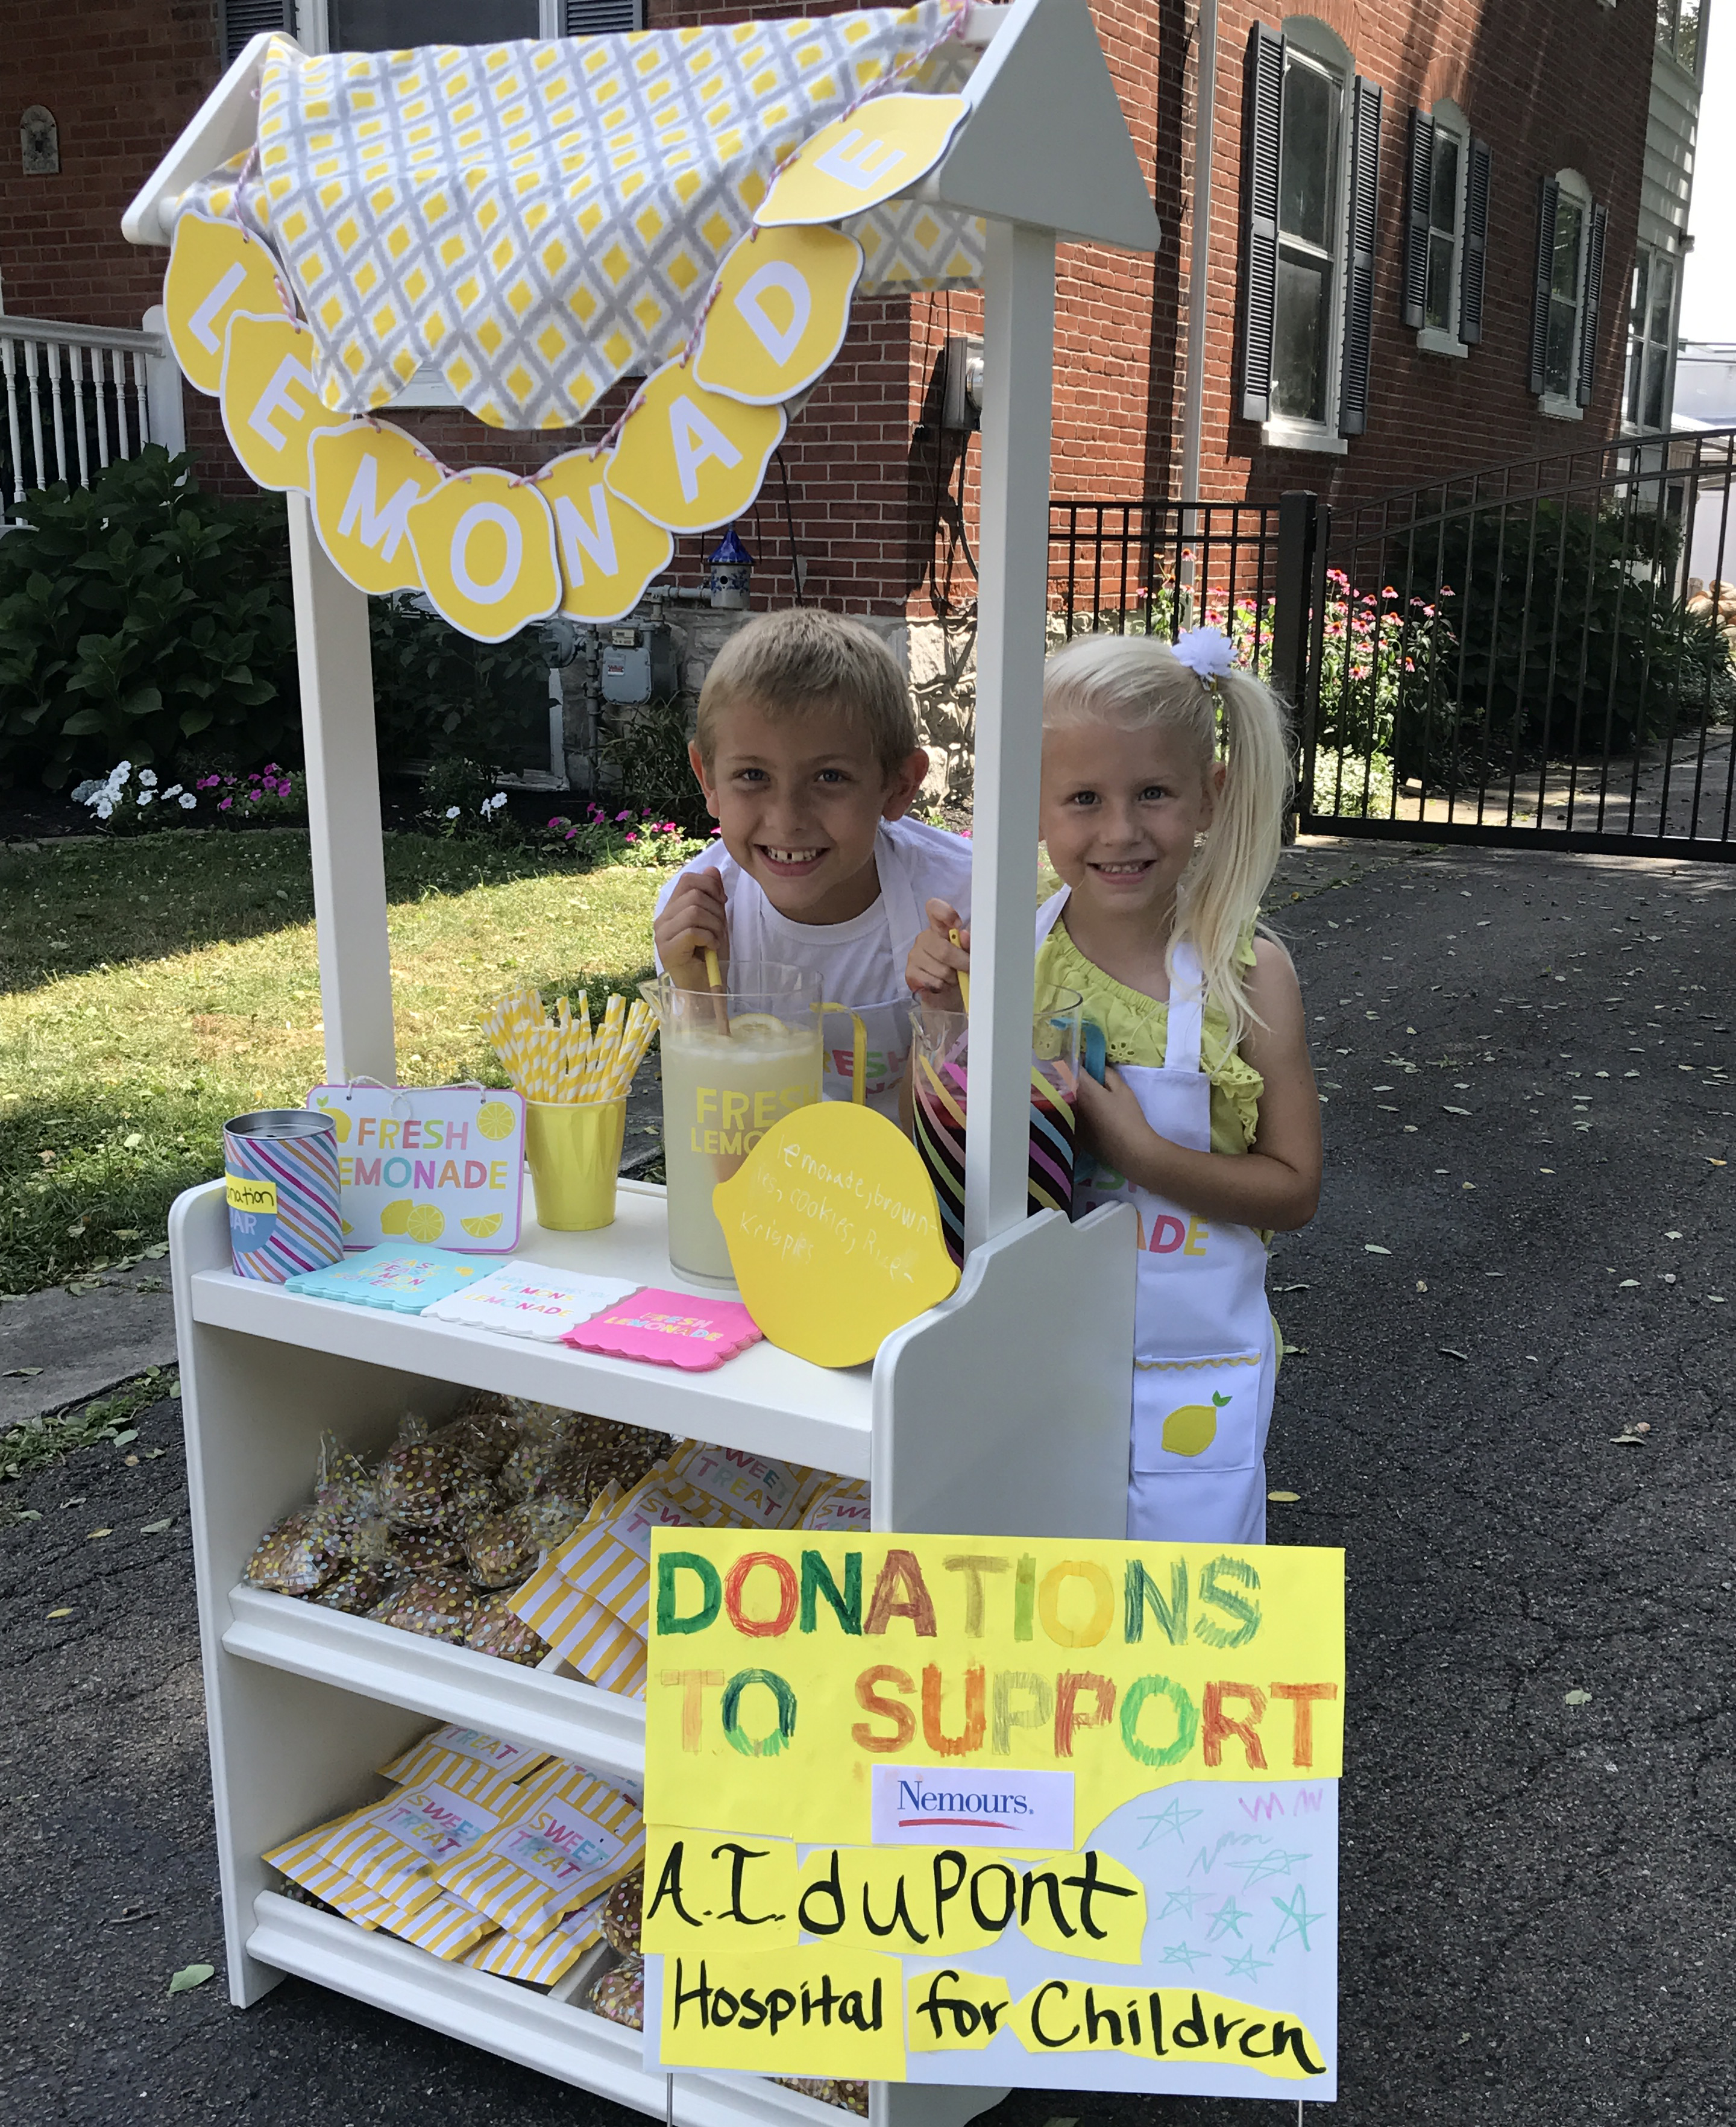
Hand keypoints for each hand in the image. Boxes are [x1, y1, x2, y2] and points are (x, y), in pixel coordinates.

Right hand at [654, 867, 727, 989]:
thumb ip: (712, 896)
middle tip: (719, 929)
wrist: (705, 989)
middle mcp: (662, 919)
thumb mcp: (716, 920)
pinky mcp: (667, 950)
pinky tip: (711, 948)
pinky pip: (693, 930)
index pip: (688, 879)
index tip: (721, 903)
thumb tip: (712, 869)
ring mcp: (662, 935)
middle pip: (693, 893)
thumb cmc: (710, 957)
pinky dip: (709, 938)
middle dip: (716, 909)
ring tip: (716, 940)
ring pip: (694, 910)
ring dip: (714, 925)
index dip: (710, 886)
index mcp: (672, 909)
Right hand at [907, 897, 969, 1005]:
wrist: (947, 993)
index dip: (945, 913)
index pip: (935, 909)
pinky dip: (943, 987)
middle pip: (944, 949)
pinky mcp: (910, 973)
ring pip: (941, 969)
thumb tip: (965, 936)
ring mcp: (914, 955)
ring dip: (952, 978)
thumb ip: (968, 944)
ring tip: (952, 978)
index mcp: (939, 928)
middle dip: (961, 963)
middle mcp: (924, 938)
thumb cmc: (958, 969)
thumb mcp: (968, 954)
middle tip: (967, 968)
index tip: (957, 924)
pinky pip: (933, 982)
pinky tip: (942, 985)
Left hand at [1073, 1064, 1167, 1187]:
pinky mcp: (1072, 1133)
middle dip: (1072, 1077)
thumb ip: (1108, 1074)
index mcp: (1082, 1089)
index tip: (1085, 1061)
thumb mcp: (1123, 1090)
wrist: (1130, 1150)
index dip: (1078, 1061)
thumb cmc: (1129, 1117)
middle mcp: (1070, 1103)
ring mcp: (1069, 1120)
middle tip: (1086, 1077)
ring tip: (1087, 1096)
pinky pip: (1069, 1116)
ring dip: (1071, 1094)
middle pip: (1065, 1084)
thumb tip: (1098, 1069)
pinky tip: (1088, 1115)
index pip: (1072, 1067)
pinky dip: (1073, 1110)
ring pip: (1065, 1101)